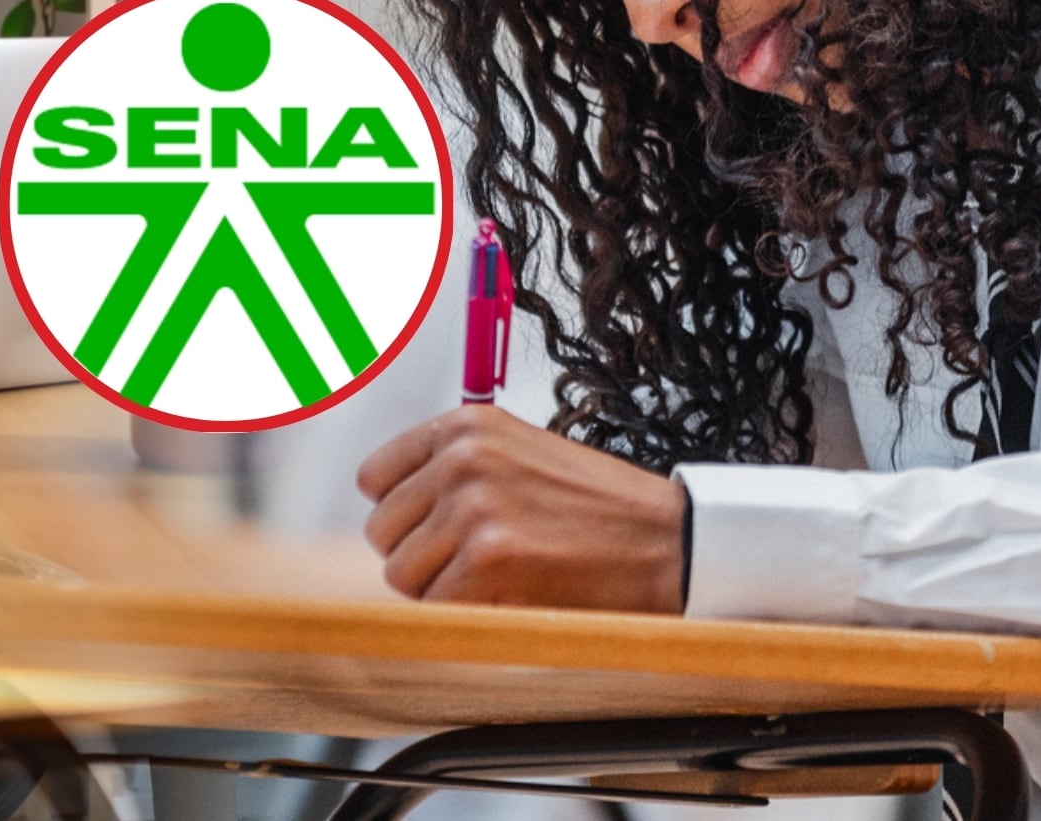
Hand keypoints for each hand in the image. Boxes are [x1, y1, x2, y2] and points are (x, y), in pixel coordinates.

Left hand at [357, 404, 688, 611]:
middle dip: (420, 556)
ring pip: (402, 574)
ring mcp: (472, 508)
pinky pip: (436, 607)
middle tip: (474, 563)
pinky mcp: (488, 560)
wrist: (666, 541)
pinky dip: (466, 615)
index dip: (402, 514)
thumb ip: (453, 467)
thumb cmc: (592, 505)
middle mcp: (460, 458)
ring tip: (496, 578)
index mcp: (462, 424)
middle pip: (384, 531)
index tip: (433, 530)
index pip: (374, 479)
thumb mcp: (517, 453)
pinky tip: (510, 597)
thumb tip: (385, 506)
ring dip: (440, 590)